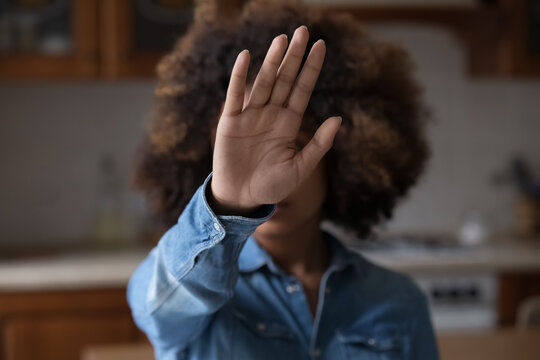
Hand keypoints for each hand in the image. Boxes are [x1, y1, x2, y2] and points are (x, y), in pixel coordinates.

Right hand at [210, 25, 340, 215]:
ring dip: (272, 61)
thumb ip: (319, 144)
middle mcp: (271, 114)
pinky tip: (246, 57)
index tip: (321, 45)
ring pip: (263, 83)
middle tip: (303, 31)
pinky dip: (239, 77)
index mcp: (289, 123)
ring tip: (282, 39)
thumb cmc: (272, 186)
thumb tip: (339, 118)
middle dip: (294, 57)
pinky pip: (235, 95)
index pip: (303, 89)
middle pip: (285, 80)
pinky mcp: (230, 122)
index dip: (311, 68)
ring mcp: (250, 116)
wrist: (242, 199)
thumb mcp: (301, 168)